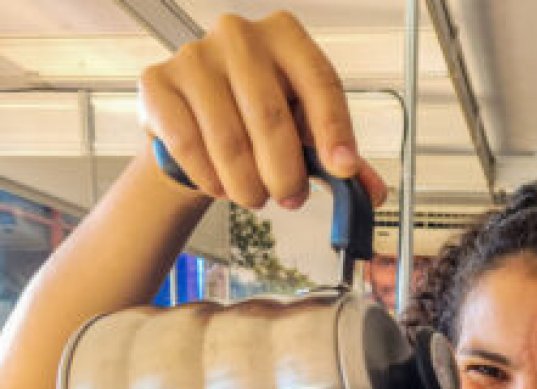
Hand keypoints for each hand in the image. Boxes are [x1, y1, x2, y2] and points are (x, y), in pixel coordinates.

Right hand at [138, 12, 386, 209]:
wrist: (195, 121)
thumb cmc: (256, 120)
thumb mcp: (304, 133)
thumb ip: (338, 159)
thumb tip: (372, 193)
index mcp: (286, 39)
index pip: (319, 82)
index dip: (335, 130)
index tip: (344, 169)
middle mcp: (240, 35)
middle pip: (271, 116)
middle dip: (285, 173)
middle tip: (291, 198)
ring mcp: (195, 56)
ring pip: (229, 139)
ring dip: (247, 185)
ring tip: (254, 196)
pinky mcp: (158, 83)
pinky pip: (189, 146)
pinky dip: (210, 180)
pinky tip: (220, 185)